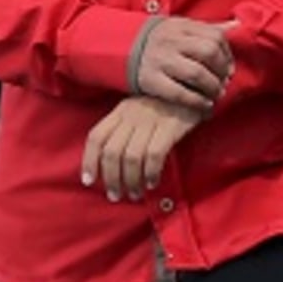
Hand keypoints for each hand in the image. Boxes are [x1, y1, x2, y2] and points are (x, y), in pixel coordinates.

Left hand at [81, 96, 203, 201]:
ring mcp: (150, 120)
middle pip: (112, 152)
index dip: (89, 161)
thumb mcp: (138, 110)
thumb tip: (109, 163)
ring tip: (135, 194)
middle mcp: (131, 115)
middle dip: (111, 179)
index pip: (96, 137)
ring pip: (131, 157)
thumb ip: (124, 130)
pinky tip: (152, 182)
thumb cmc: (163, 104)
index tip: (88, 181)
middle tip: (116, 196)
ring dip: (131, 181)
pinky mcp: (170, 126)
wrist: (193, 85)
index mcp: (120, 111)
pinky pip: (154, 155)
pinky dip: (150, 172)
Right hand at [132, 17, 233, 109]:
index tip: (229, 67)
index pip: (215, 36)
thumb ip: (207, 28)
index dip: (227, 54)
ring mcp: (161, 60)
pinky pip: (180, 93)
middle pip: (209, 53)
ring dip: (212, 88)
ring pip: (197, 74)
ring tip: (215, 94)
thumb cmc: (156, 39)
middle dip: (222, 71)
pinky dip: (197, 102)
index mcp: (181, 26)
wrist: (117, 47)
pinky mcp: (151, 80)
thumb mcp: (179, 27)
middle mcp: (172, 41)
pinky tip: (204, 105)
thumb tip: (238, 25)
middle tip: (224, 82)